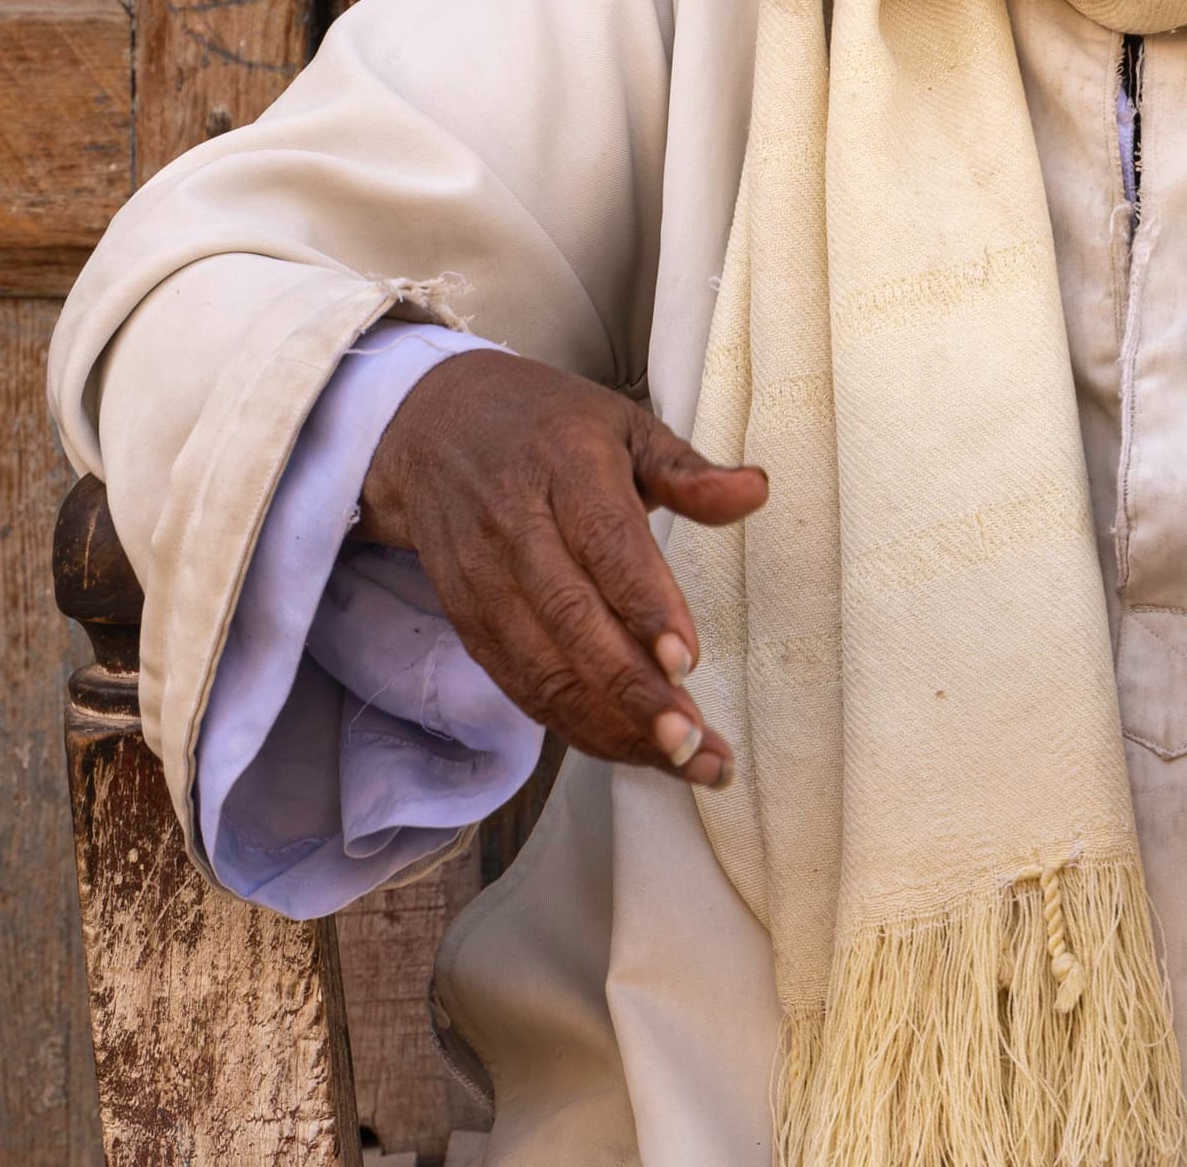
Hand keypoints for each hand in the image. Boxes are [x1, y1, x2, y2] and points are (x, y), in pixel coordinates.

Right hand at [359, 352, 768, 784]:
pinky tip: (629, 748)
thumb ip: (687, 470)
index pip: (606, 541)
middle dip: (632, 691)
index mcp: (566, 465)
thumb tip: (756, 491)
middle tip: (693, 742)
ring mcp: (484, 576)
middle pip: (572, 619)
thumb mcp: (622, 425)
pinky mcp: (467, 618)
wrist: (431, 426)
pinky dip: (575, 726)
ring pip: (543, 667)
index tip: (687, 660)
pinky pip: (520, 686)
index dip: (644, 603)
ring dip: (611, 727)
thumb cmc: (548, 427)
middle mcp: (516, 523)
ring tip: (682, 761)